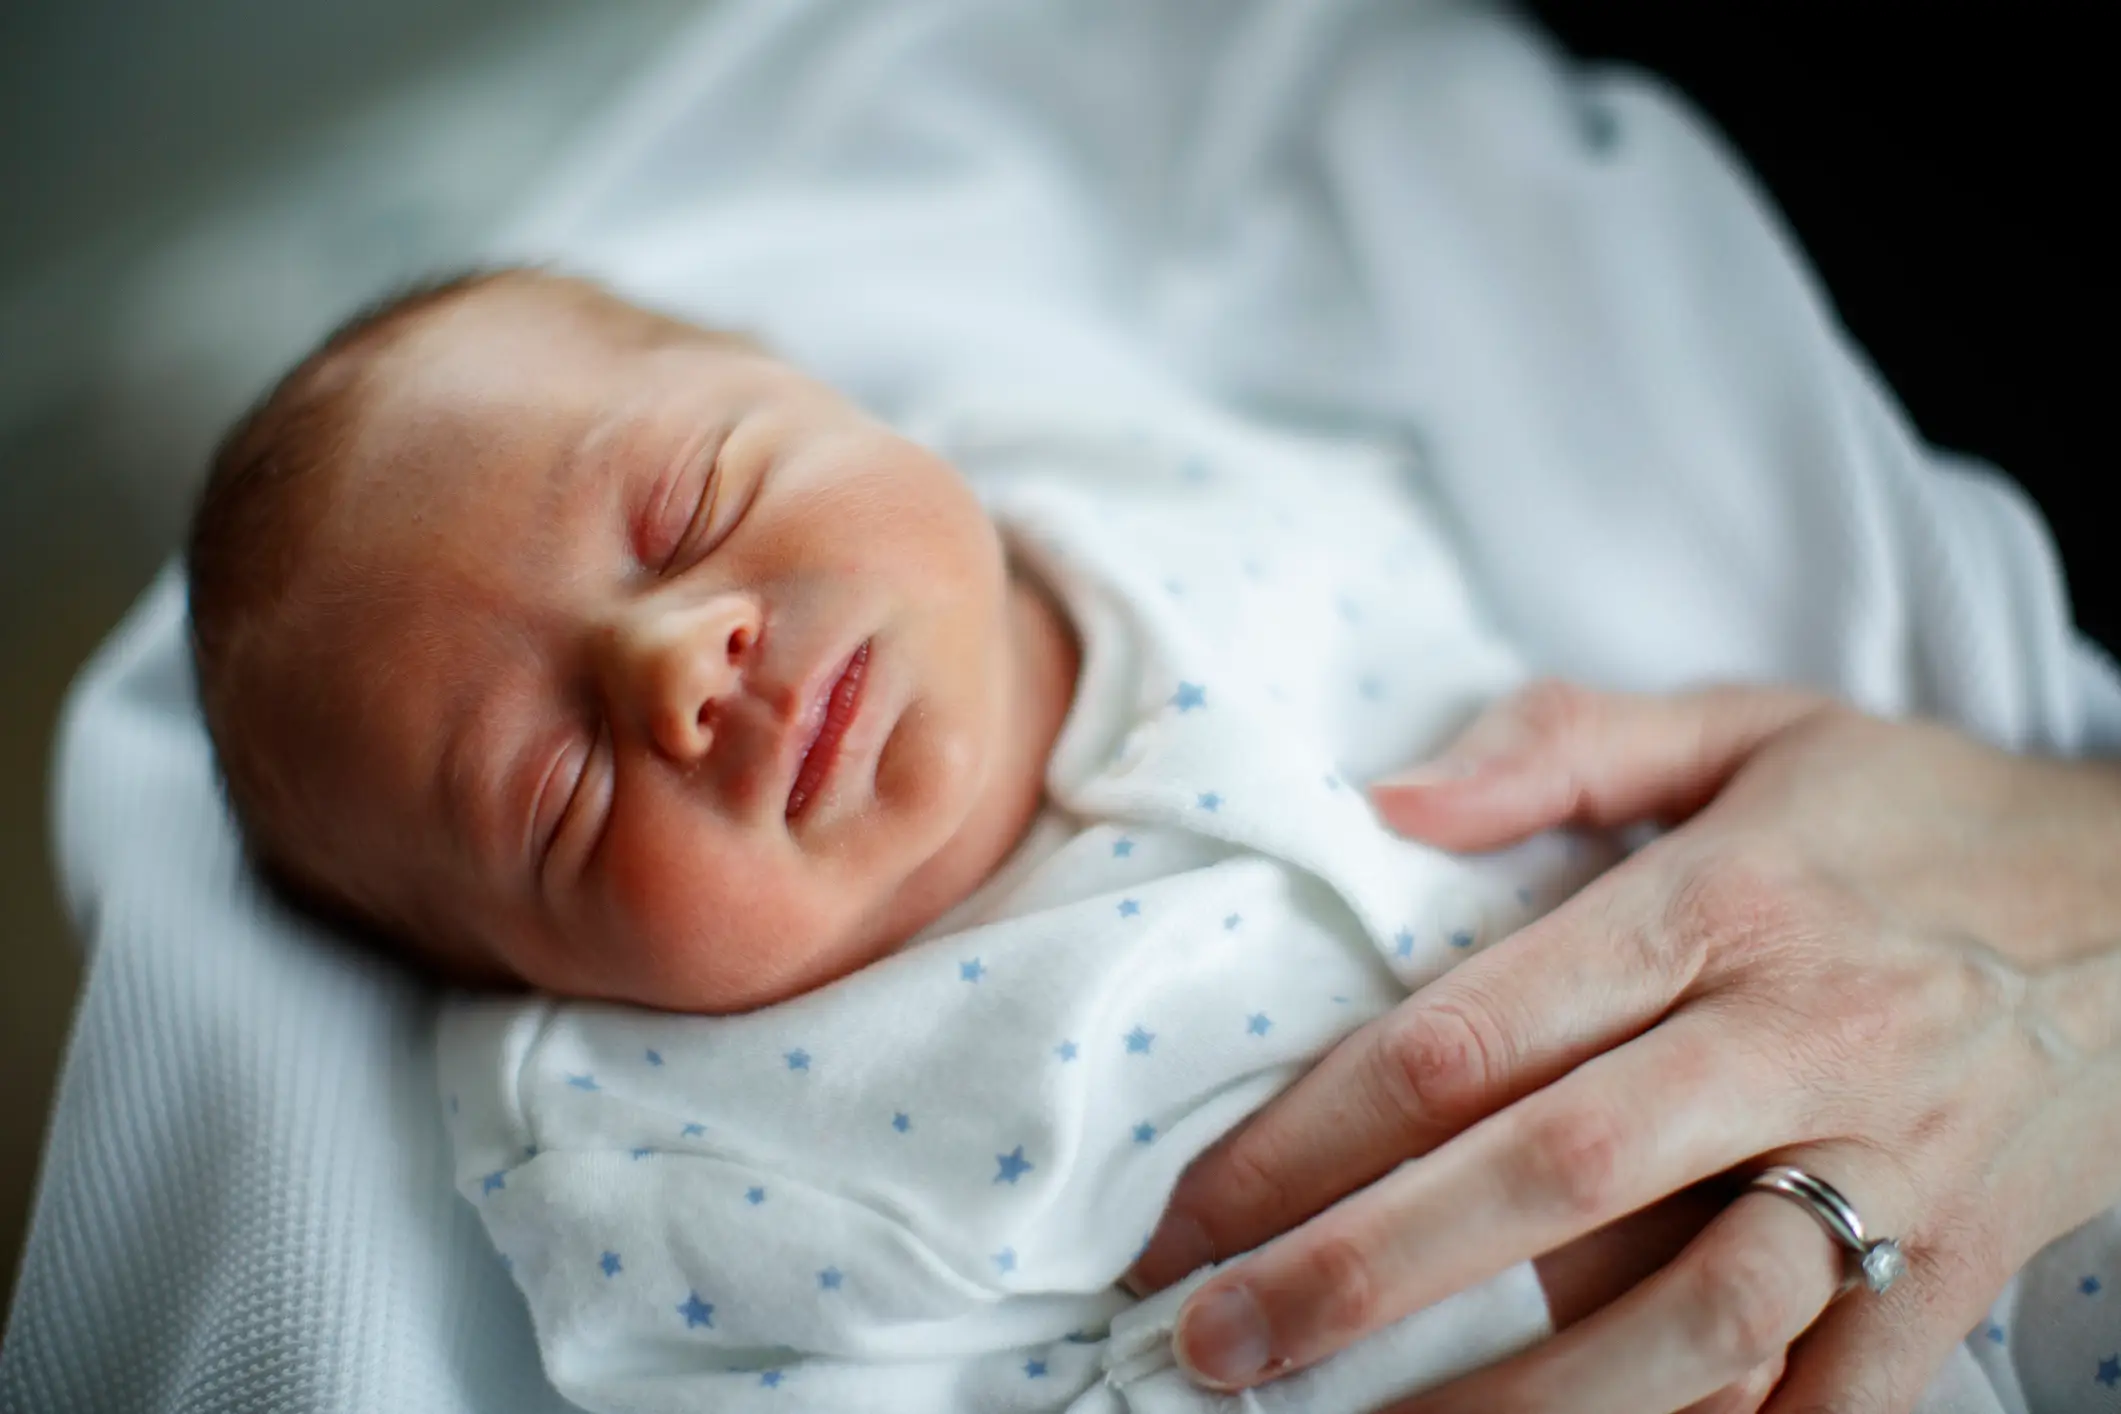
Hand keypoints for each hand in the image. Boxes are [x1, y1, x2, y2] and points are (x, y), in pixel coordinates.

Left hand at [1127, 681, 2120, 1412]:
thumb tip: (1390, 797)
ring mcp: (1884, 1170)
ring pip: (1690, 1317)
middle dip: (1357, 1275)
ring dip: (1518, 1402)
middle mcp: (1793, 1040)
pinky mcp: (1953, 1271)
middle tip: (1210, 1344)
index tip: (1188, 1210)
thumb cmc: (1915, 816)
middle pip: (1545, 1177)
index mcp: (1715, 904)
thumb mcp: (1749, 724)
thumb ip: (1562, 745)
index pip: (1472, 1031)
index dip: (1309, 1132)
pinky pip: (1830, 1397)